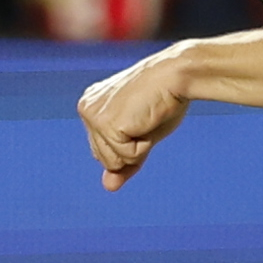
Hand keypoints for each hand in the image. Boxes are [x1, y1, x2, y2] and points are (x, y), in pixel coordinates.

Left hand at [77, 48, 193, 190]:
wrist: (176, 75)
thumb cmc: (165, 99)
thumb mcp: (142, 135)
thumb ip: (124, 161)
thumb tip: (108, 187)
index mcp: (91, 106)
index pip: (103, 150)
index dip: (129, 146)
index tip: (142, 118)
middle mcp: (87, 109)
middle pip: (105, 159)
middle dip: (132, 148)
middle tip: (146, 117)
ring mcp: (94, 118)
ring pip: (114, 162)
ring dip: (139, 147)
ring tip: (146, 118)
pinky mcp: (107, 125)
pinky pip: (127, 158)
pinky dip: (144, 146)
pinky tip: (147, 120)